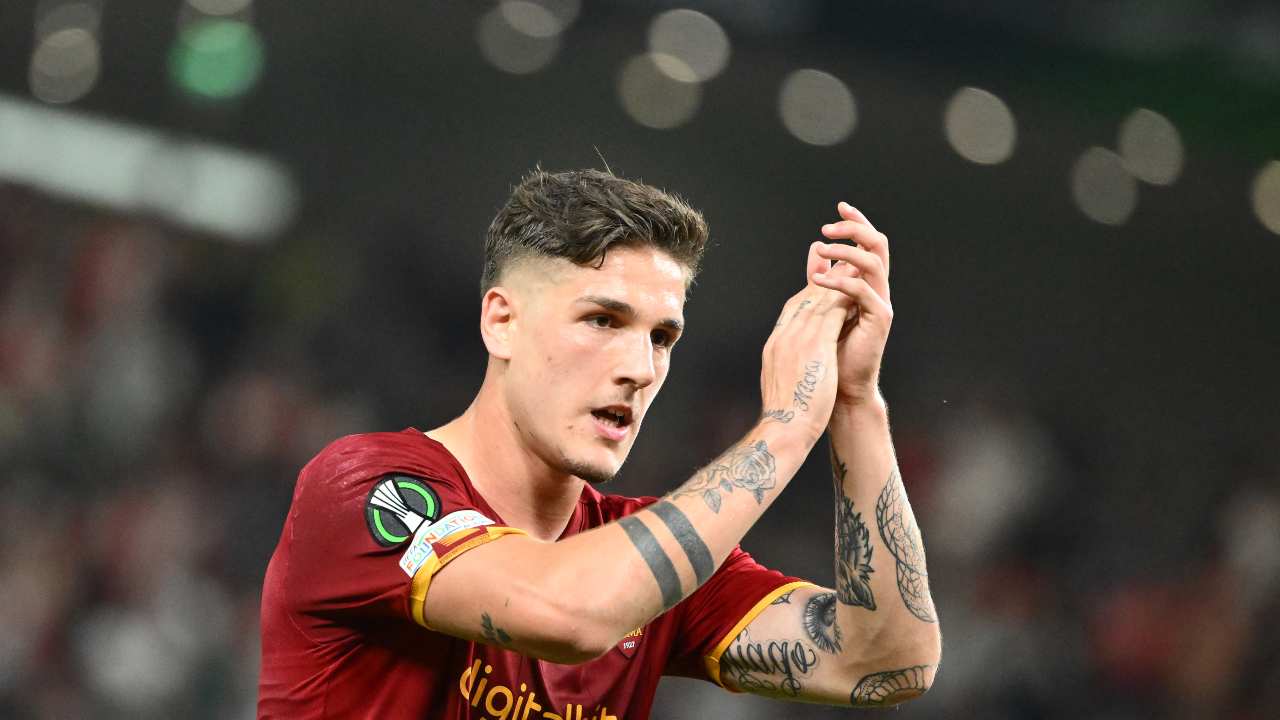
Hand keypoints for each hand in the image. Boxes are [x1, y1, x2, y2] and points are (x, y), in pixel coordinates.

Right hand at [758, 260, 851, 445]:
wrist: (782, 429)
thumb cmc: (785, 414)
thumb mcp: (782, 382)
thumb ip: (787, 364)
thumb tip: (793, 362)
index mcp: (776, 344)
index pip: (793, 310)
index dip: (806, 291)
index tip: (815, 277)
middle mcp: (784, 336)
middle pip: (804, 298)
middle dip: (819, 277)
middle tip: (831, 258)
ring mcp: (797, 338)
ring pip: (819, 300)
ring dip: (834, 281)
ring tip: (848, 265)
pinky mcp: (815, 345)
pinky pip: (832, 312)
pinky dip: (843, 298)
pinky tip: (856, 288)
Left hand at [809, 202, 893, 408]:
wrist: (840, 385)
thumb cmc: (830, 349)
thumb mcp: (821, 305)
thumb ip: (821, 277)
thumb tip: (814, 248)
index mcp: (866, 282)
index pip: (868, 243)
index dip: (858, 223)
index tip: (841, 206)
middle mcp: (877, 289)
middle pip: (878, 245)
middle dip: (855, 230)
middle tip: (828, 228)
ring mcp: (880, 304)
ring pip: (873, 264)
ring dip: (845, 253)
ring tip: (821, 251)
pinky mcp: (879, 321)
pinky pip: (864, 292)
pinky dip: (842, 282)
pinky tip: (820, 280)